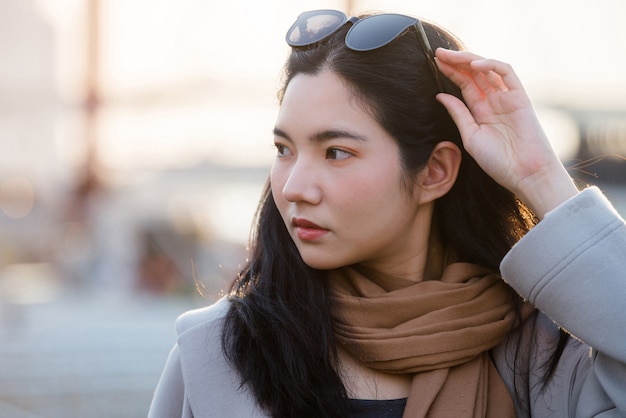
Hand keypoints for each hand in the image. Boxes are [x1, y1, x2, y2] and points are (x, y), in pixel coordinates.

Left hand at [434, 48, 577, 217]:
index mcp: (481, 111)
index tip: (434, 63)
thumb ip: (458, 114)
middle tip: (437, 53)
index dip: (450, 72)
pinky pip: (507, 73)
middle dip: (455, 62)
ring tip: (450, 55)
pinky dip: (491, 65)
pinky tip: (474, 64)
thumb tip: (440, 95)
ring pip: (487, 69)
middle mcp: (494, 101)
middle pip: (473, 74)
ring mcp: (507, 98)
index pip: (464, 84)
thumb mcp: (470, 136)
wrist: (524, 174)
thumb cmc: (498, 162)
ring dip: (469, 59)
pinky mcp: (520, 97)